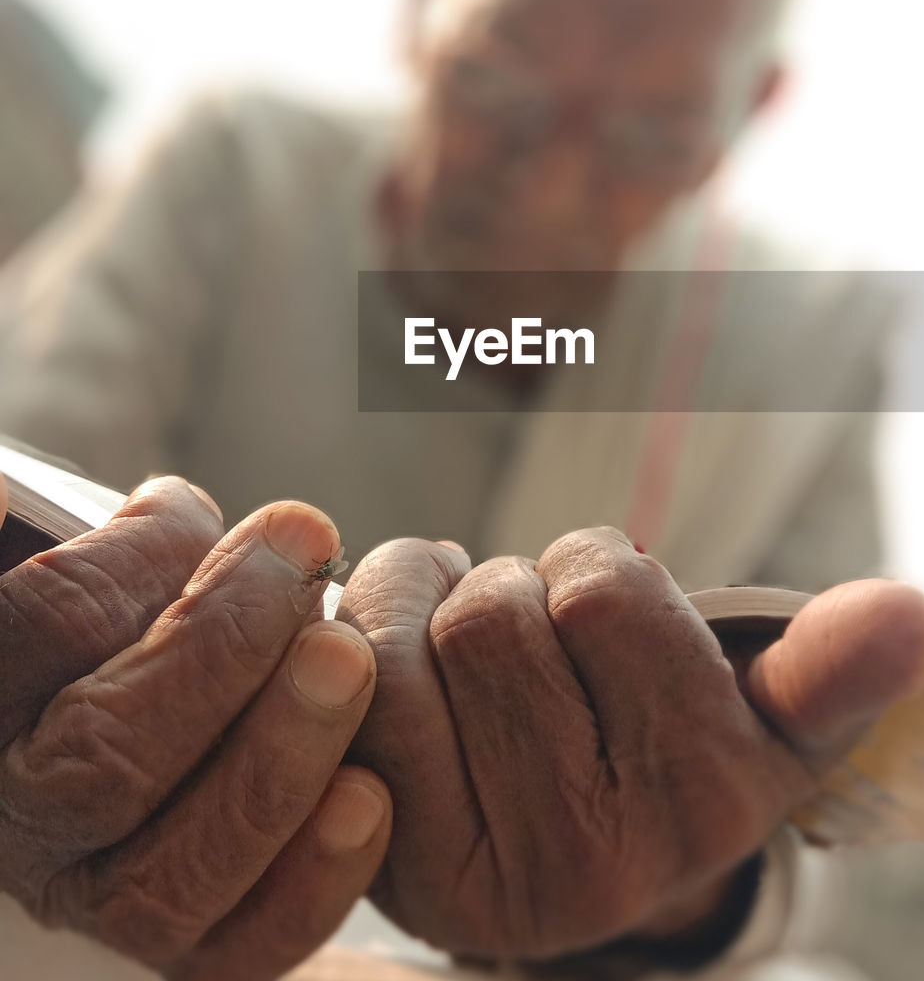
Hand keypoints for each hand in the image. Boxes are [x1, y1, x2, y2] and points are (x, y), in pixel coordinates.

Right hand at [0, 472, 391, 979]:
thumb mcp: (109, 562)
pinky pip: (242, 947)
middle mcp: (25, 820)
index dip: (132, 559)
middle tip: (305, 548)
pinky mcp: (192, 944)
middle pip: (104, 758)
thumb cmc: (137, 613)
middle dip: (224, 642)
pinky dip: (314, 876)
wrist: (183, 696)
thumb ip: (106, 550)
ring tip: (348, 657)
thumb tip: (51, 507)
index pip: (35, 628)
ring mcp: (102, 898)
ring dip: (278, 753)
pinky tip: (370, 794)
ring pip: (172, 871)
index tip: (200, 506)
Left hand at [337, 527, 923, 963]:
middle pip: (493, 609)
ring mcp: (463, 868)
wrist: (571, 848)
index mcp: (696, 804)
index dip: (598, 571)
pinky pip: (340, 672)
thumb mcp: (762, 715)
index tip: (609, 622)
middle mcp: (582, 864)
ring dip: (428, 594)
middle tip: (533, 632)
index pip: (604, 587)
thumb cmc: (662, 745)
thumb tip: (911, 615)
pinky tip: (401, 660)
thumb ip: (827, 666)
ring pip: (403, 630)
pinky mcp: (372, 847)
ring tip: (464, 639)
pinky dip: (367, 627)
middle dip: (513, 587)